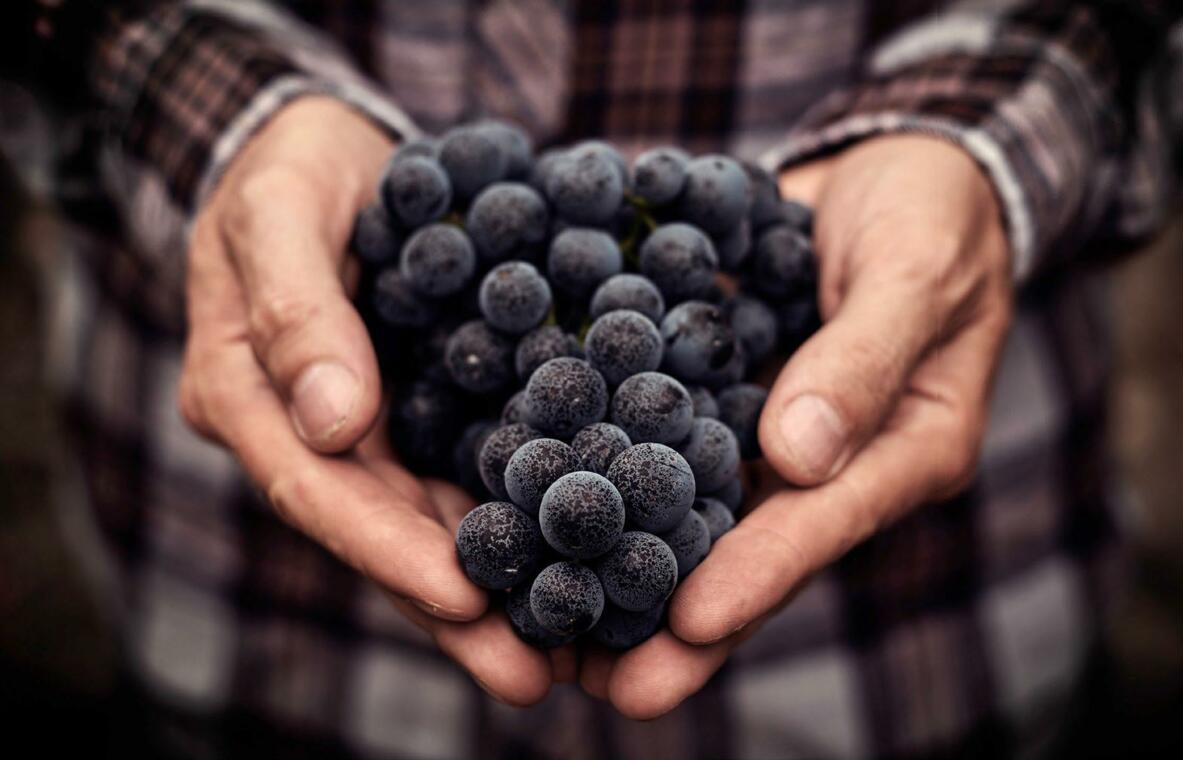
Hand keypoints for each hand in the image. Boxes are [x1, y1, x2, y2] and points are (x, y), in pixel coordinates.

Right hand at [179, 97, 555, 704]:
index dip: (386, 548)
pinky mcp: (419, 414)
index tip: (463, 595)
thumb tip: (334, 423)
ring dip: (489, 587)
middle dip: (451, 604)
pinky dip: (510, 520)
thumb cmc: (292, 170)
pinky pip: (462, 477)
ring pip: (424, 522)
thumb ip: (296, 310)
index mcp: (247, 396)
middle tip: (529, 671)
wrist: (328, 150)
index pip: (316, 490)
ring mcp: (364, 432)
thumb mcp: (280, 212)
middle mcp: (303, 433)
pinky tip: (567, 560)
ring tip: (563, 649)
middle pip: (377, 532)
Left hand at [579, 135, 1013, 717]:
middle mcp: (831, 462)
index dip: (758, 576)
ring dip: (631, 565)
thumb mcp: (914, 268)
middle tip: (609, 687)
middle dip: (681, 621)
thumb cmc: (931, 214)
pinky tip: (542, 500)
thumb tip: (798, 455)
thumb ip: (862, 357)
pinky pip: (665, 439)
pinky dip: (612, 473)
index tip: (689, 623)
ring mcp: (770, 433)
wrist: (895, 170)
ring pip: (698, 512)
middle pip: (751, 551)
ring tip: (555, 624)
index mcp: (904, 450)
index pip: (824, 525)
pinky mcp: (720, 393)